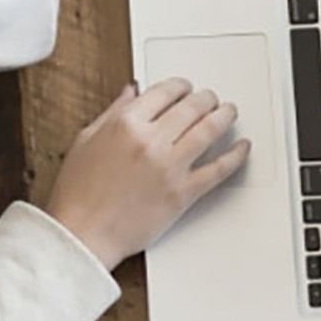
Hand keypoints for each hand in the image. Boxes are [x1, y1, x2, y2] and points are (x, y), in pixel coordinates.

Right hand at [43, 79, 250, 269]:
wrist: (82, 235)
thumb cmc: (78, 194)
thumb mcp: (86, 140)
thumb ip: (113, 112)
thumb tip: (132, 92)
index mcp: (125, 124)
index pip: (165, 91)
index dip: (181, 85)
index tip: (186, 87)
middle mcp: (150, 141)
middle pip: (192, 107)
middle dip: (206, 98)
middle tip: (211, 99)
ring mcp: (169, 167)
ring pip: (209, 130)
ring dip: (224, 116)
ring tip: (229, 113)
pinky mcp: (182, 193)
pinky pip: (218, 169)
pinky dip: (235, 156)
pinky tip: (242, 147)